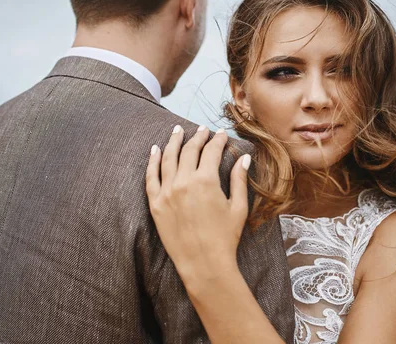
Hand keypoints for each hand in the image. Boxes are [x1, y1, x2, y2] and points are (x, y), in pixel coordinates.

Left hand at [146, 125, 251, 288]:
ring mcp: (167, 192)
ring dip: (173, 141)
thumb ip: (238, 180)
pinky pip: (151, 176)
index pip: (211, 151)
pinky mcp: (155, 204)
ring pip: (167, 158)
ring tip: (177, 130)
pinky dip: (152, 161)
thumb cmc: (225, 238)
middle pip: (189, 150)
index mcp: (206, 180)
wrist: (203, 264)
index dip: (217, 139)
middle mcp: (184, 182)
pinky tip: (155, 149)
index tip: (221, 133)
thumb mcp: (238, 207)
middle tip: (202, 129)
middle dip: (197, 137)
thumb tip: (244, 158)